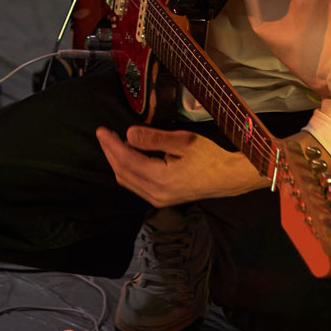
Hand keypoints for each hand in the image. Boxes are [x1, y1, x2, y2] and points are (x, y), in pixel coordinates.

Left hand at [95, 125, 267, 206]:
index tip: (102, 130)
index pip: (126, 160)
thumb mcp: (184, 141)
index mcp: (161, 179)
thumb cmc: (210, 157)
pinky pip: (135, 185)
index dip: (111, 145)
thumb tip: (128, 133)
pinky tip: (127, 156)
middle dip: (110, 152)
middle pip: (122, 172)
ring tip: (112, 143)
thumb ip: (154, 138)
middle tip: (103, 134)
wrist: (228, 178)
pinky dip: (126, 170)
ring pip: (126, 180)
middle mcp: (156, 193)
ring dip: (116, 161)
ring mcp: (158, 199)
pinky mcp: (161, 200)